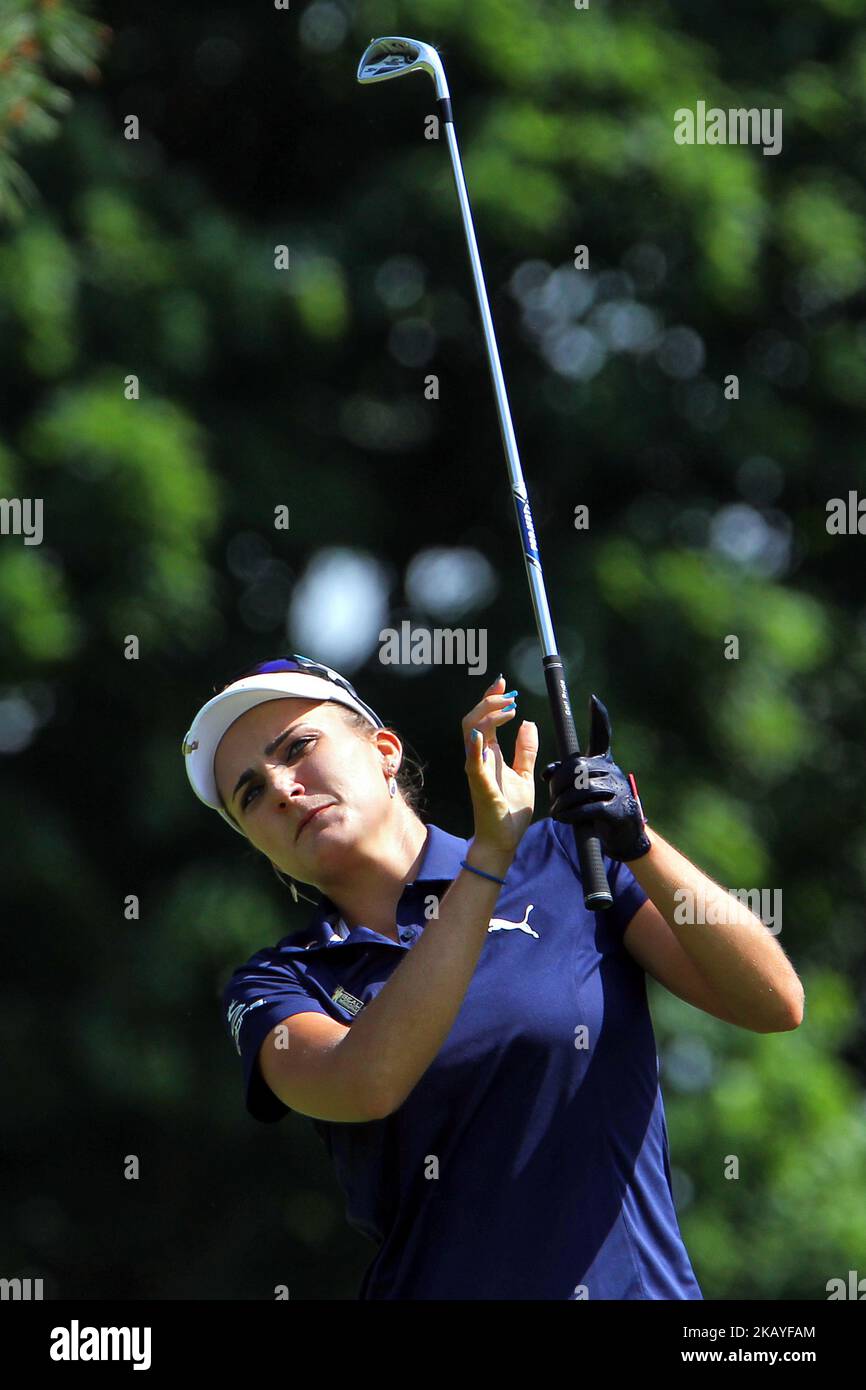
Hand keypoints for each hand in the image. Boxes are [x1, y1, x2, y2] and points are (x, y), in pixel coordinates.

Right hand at [462, 674, 537, 861]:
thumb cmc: (509, 811)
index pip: (485, 719)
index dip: (491, 699)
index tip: (503, 683)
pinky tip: (482, 734)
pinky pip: (473, 762)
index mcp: (488, 754)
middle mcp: (478, 757)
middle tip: (508, 694)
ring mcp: (476, 769)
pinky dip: (474, 746)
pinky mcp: (479, 784)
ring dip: (488, 716)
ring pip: (471, 731)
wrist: (504, 840)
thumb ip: (526, 749)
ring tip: (508, 709)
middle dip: (489, 702)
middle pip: (474, 719)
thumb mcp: (524, 774)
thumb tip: (528, 723)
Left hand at [541, 694, 650, 861]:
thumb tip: (547, 772)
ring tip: (556, 811)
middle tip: (552, 797)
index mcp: (603, 761)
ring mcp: (617, 788)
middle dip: (559, 783)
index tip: (593, 699)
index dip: (599, 717)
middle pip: (577, 767)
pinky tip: (563, 818)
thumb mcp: (584, 787)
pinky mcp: (617, 809)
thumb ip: (566, 776)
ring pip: (581, 788)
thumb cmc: (600, 805)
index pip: (602, 735)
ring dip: (563, 802)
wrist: (624, 833)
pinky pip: (589, 807)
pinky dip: (572, 813)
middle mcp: (612, 770)